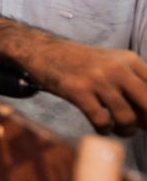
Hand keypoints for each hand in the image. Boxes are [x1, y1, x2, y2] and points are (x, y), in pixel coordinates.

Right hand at [27, 39, 146, 135]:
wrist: (43, 50)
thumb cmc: (81, 62)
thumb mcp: (112, 63)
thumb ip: (133, 83)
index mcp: (129, 60)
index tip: (146, 120)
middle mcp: (116, 68)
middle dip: (146, 122)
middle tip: (140, 127)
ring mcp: (96, 79)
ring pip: (126, 117)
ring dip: (126, 130)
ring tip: (120, 130)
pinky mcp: (77, 90)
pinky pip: (101, 120)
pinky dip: (105, 130)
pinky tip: (102, 127)